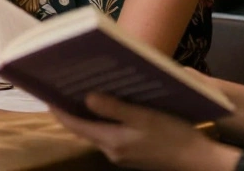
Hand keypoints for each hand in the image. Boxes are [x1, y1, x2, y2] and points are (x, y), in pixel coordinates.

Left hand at [51, 94, 224, 170]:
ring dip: (90, 113)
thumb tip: (87, 97)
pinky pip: (111, 134)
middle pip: (84, 128)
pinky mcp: (132, 153)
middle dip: (73, 108)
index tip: (46, 92)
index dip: (59, 109)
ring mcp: (122, 154)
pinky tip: (112, 105)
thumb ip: (114, 108)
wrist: (198, 160)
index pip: (74, 125)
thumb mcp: (144, 116)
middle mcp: (111, 151)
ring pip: (97, 131)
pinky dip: (106, 120)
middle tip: (66, 84)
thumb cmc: (173, 135)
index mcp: (111, 141)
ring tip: (85, 89)